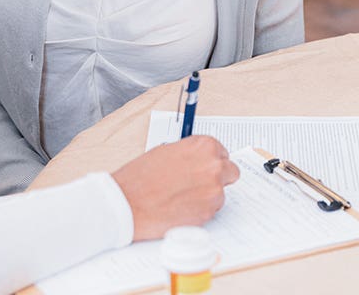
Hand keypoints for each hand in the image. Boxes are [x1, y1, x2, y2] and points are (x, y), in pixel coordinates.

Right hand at [111, 135, 239, 240]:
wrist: (128, 203)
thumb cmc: (140, 178)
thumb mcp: (166, 152)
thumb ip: (189, 155)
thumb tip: (197, 161)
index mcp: (203, 146)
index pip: (221, 152)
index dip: (211, 162)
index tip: (203, 168)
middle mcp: (213, 165)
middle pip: (230, 172)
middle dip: (218, 178)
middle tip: (198, 185)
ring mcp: (214, 190)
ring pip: (220, 194)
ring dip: (207, 197)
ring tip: (182, 199)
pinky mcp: (210, 212)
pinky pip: (211, 211)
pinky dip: (200, 211)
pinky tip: (180, 209)